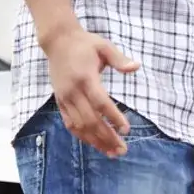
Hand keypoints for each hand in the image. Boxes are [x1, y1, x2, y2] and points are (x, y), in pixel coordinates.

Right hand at [44, 28, 139, 156]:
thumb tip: (136, 66)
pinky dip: (82, 136)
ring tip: (112, 152)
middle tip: (123, 149)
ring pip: (79, 126)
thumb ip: (119, 59)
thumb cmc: (85, 44)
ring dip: (96, 141)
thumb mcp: (104, 46)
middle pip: (90, 120)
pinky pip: (69, 123)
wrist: (58, 41)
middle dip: (107, 137)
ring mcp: (64, 98)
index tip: (126, 130)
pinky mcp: (60, 101)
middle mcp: (73, 91)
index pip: (100, 102)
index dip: (113, 117)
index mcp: (85, 78)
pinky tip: (95, 144)